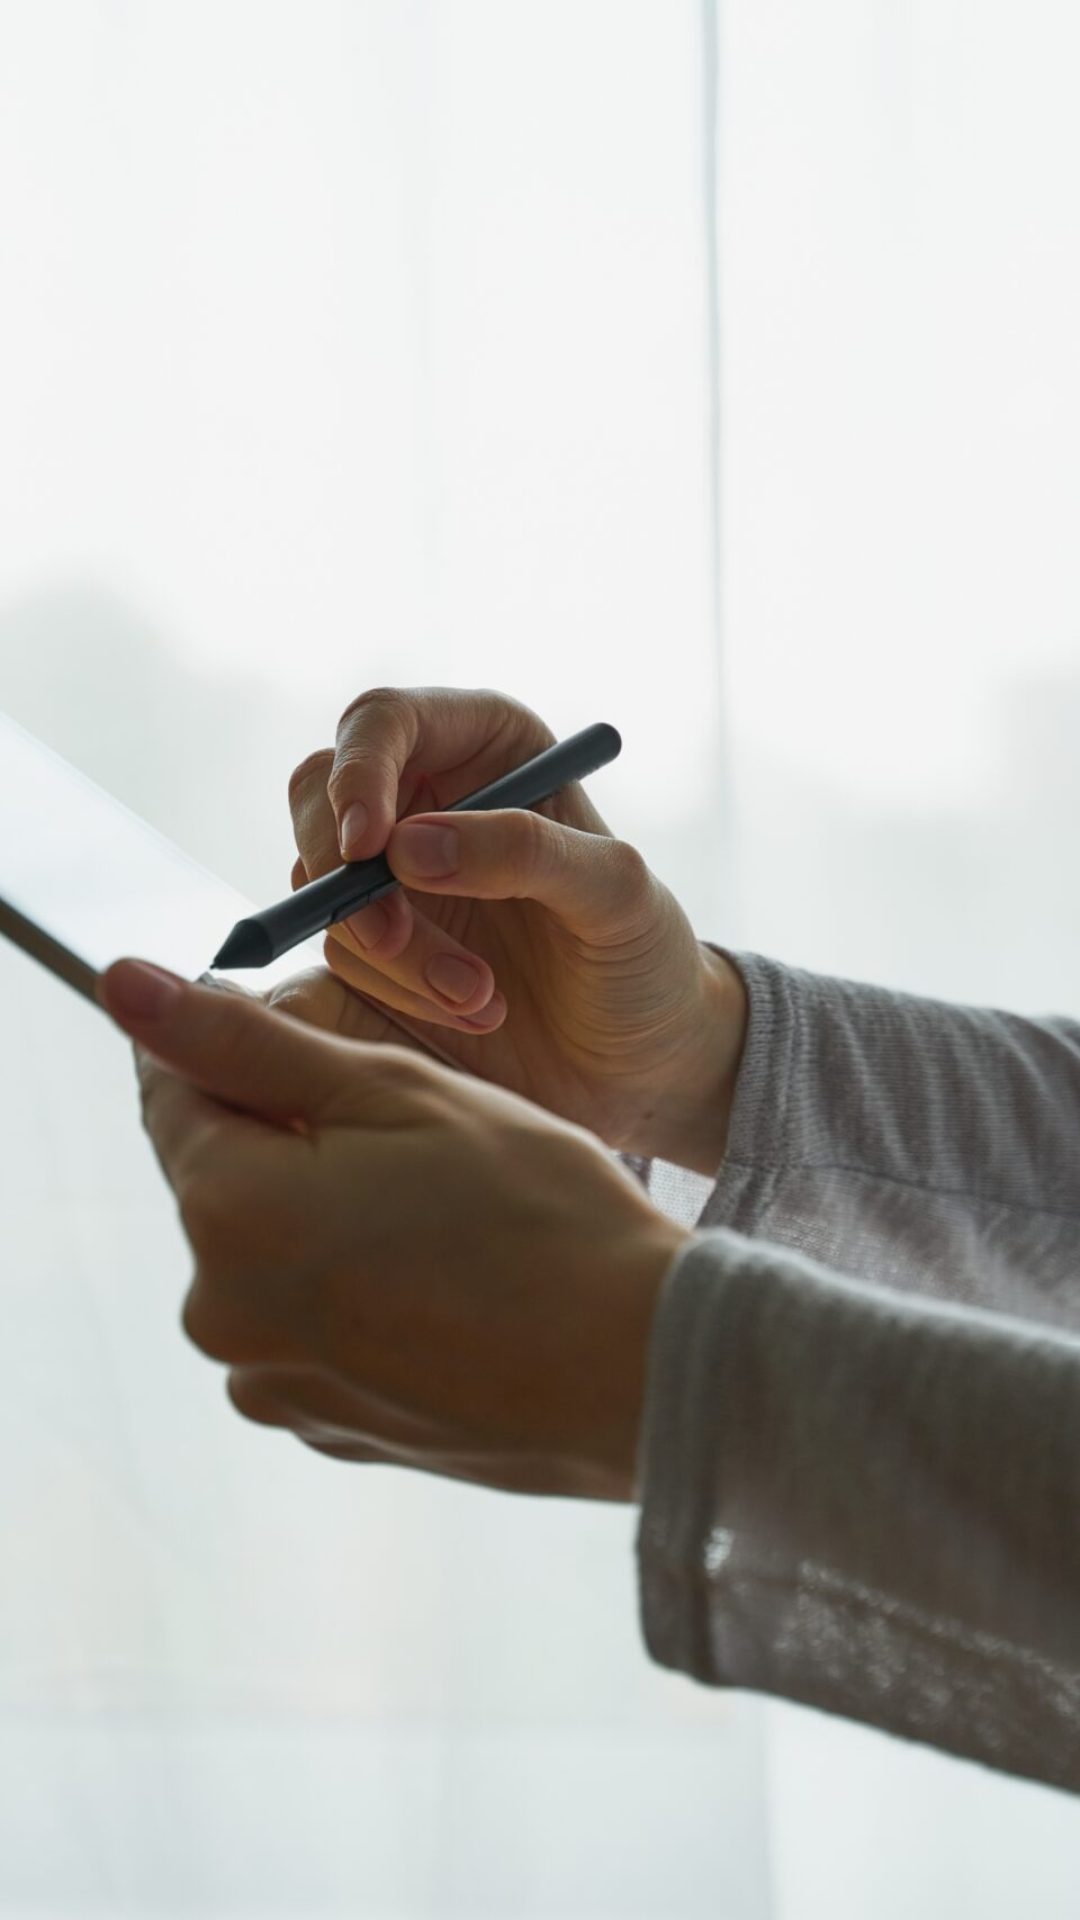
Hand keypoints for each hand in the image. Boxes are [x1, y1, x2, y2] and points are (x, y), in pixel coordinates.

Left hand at [98, 959, 691, 1499]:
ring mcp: (274, 1384)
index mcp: (226, 1213)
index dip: (241, 1047)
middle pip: (226, 1178)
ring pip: (274, 1254)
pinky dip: (361, 1292)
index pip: (174, 1093)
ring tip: (448, 1217)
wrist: (639, 1372)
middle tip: (419, 1133)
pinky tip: (450, 1284)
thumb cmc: (535, 1215)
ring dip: (330, 1218)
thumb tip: (121, 985)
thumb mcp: (391, 1092)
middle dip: (297, 1138)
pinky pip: (316, 1327)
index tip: (315, 1038)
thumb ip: (242, 1042)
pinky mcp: (327, 1428)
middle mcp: (222, 1315)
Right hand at [288, 686, 748, 1175]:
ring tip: (482, 998)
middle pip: (320, 795)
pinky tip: (472, 1011)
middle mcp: (428, 795)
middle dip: (349, 877)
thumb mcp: (615, 893)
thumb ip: (525, 851)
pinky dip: (395, 989)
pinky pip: (339, 952)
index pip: (385, 721)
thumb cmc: (644, 956)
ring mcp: (392, 872)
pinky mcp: (374, 944)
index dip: (358, 772)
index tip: (367, 849)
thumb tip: (406, 846)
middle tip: (390, 941)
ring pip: (326, 885)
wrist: (638, 1061)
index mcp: (489, 745)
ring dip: (392, 953)